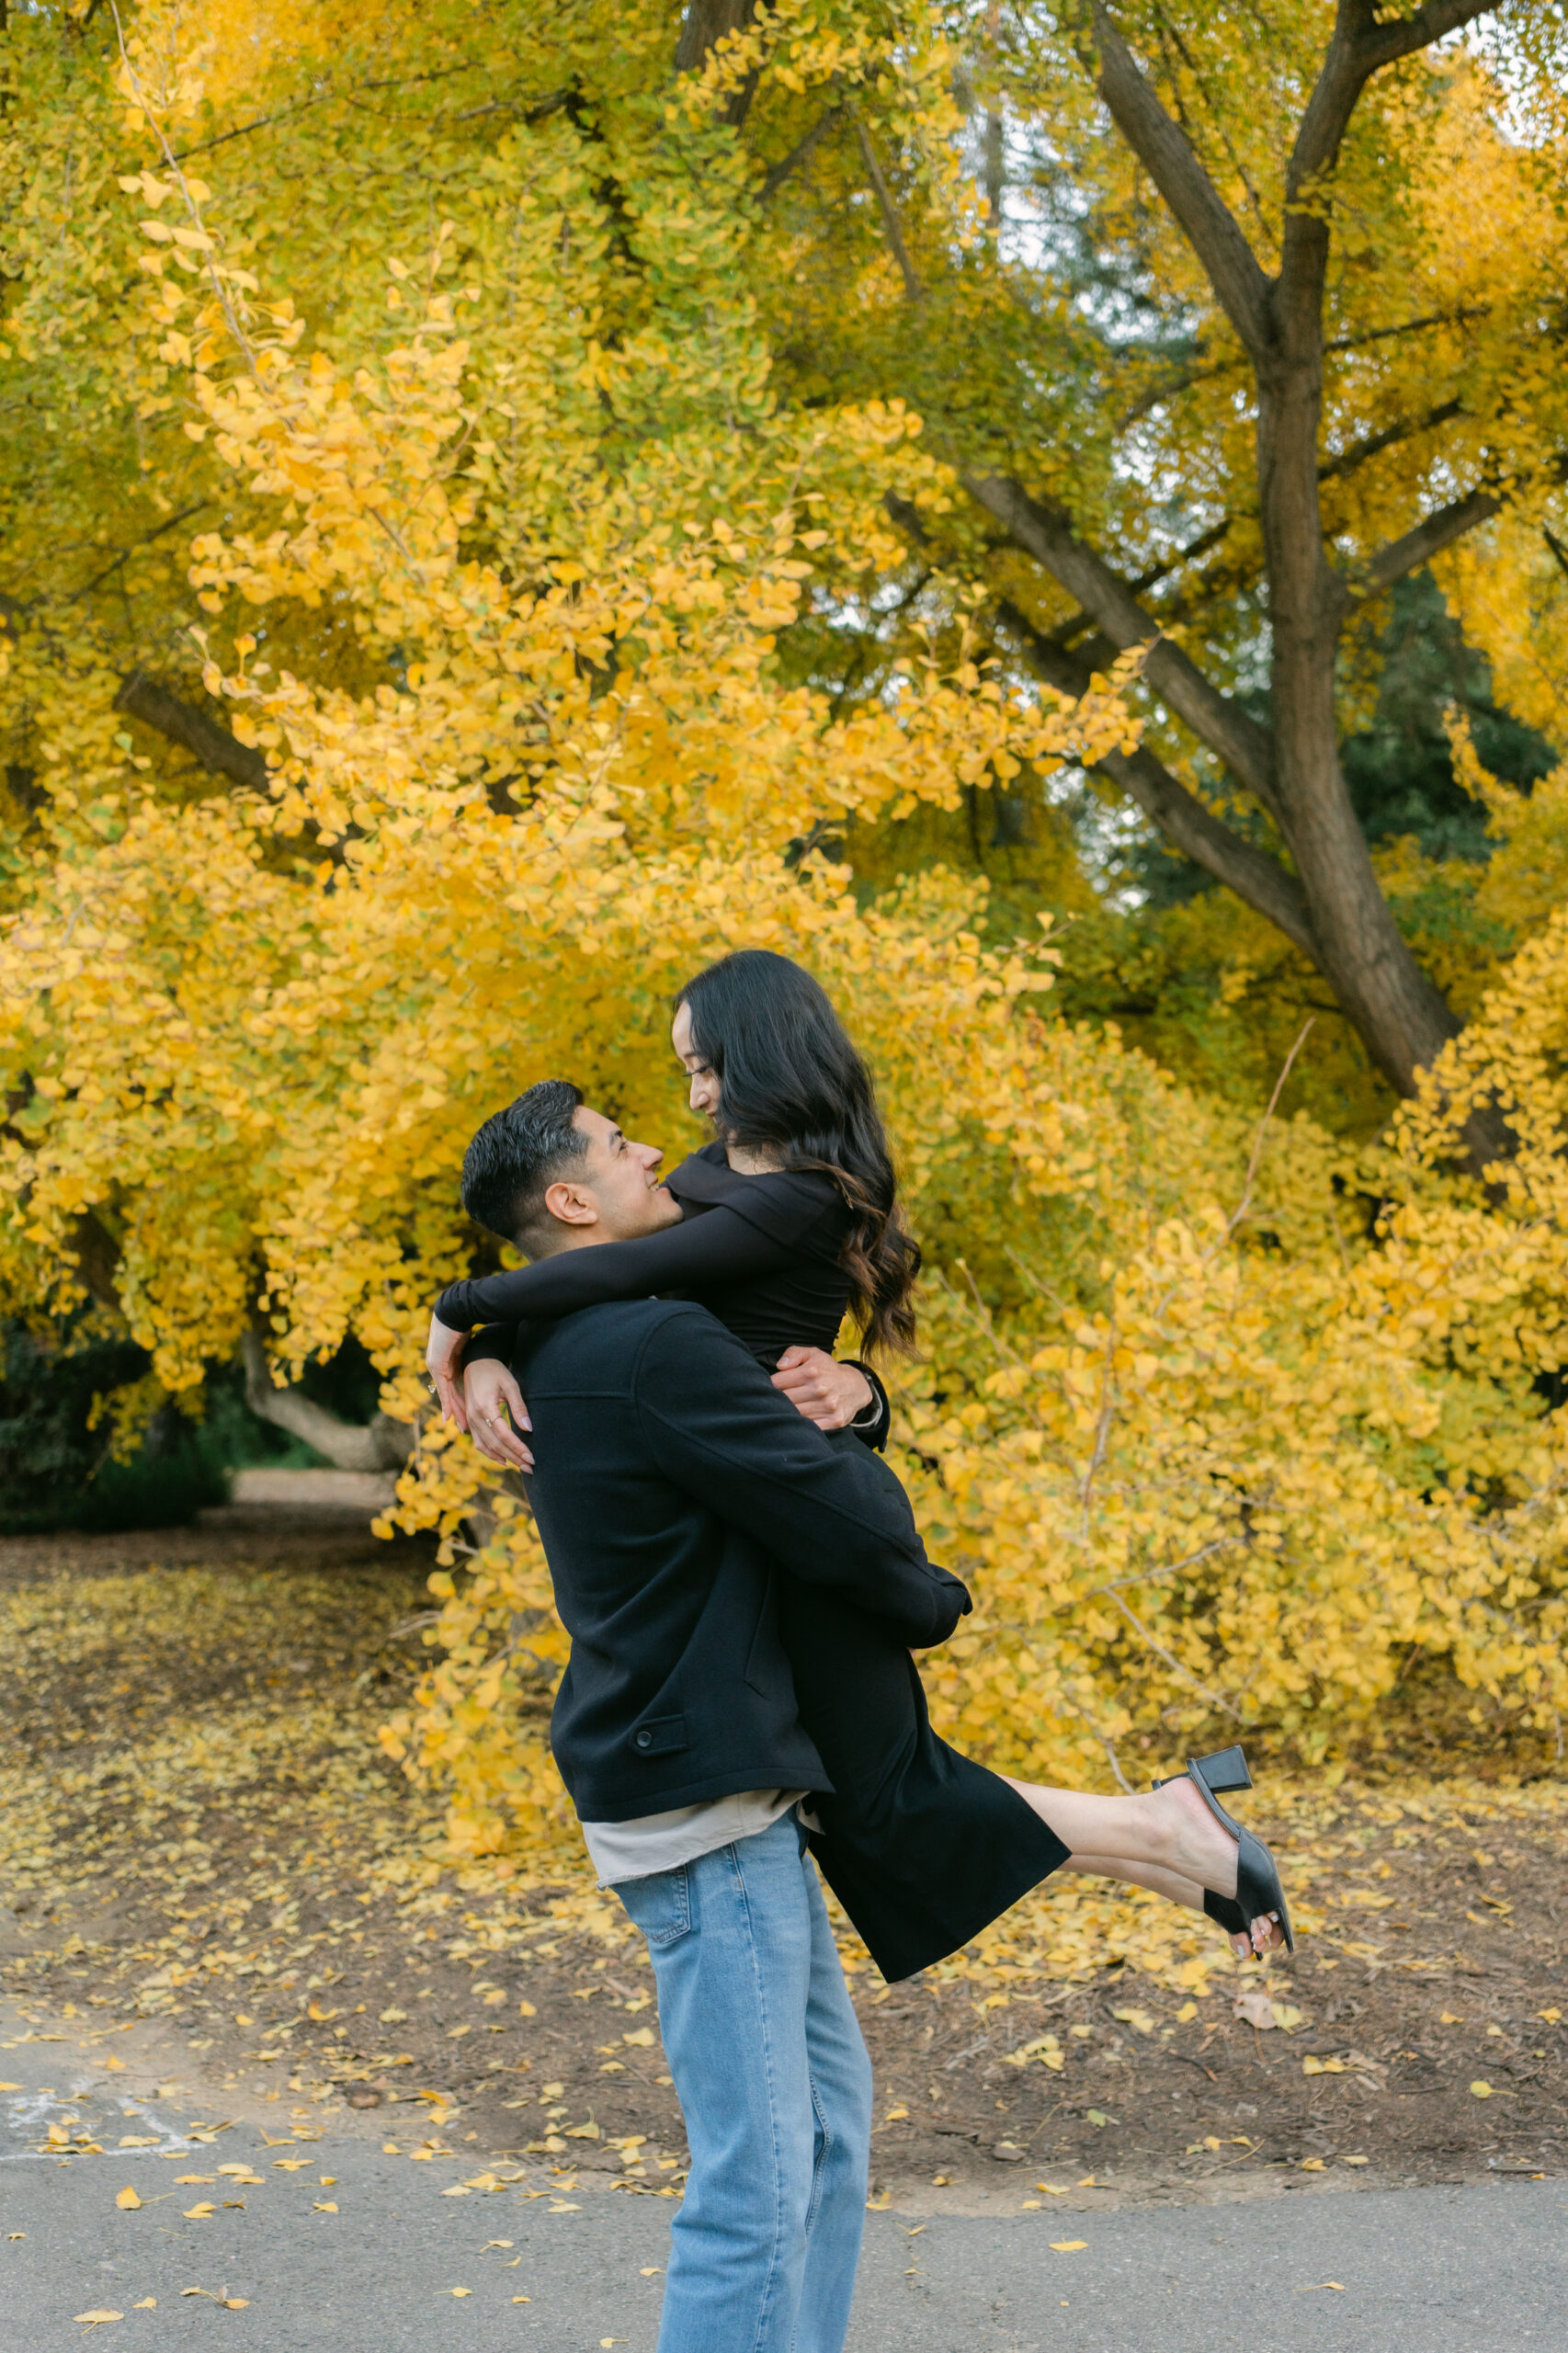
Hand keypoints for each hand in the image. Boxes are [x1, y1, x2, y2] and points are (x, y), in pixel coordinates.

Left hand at [426, 1313, 468, 1429]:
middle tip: (464, 1427)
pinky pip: (443, 1388)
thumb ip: (469, 1356)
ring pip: (446, 1394)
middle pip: (450, 1394)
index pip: (453, 1387)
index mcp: (446, 1362)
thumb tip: (478, 1361)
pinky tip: (450, 1415)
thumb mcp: (467, 1345)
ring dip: (454, 1411)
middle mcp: (438, 1366)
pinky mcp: (436, 1365)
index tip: (466, 1416)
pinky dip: (447, 1402)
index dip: (459, 1402)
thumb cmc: (463, 1324)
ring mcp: (435, 1366)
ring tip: (461, 1426)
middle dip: (458, 1411)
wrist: (454, 1312)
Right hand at [463, 1355, 533, 1471]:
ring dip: (503, 1458)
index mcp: (485, 1407)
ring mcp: (470, 1419)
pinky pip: (478, 1442)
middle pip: (495, 1444)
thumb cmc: (495, 1371)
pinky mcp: (469, 1420)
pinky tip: (502, 1460)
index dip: (518, 1448)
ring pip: (485, 1446)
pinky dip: (489, 1453)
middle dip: (514, 1458)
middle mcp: (474, 1416)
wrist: (475, 1362)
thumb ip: (519, 1407)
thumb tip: (528, 1429)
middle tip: (530, 1467)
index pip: (504, 1435)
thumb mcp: (510, 1385)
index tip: (532, 1457)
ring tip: (519, 1466)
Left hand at [771, 1345, 873, 1430]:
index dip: (771, 1386)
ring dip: (788, 1413)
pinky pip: (809, 1427)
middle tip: (777, 1400)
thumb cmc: (827, 1369)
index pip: (777, 1383)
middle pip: (784, 1400)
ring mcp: (828, 1406)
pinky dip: (802, 1425)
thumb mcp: (813, 1354)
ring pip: (795, 1415)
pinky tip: (800, 1419)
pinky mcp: (834, 1421)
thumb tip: (780, 1366)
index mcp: (811, 1372)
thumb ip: (793, 1354)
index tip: (773, 1387)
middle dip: (777, 1400)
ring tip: (789, 1409)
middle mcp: (820, 1389)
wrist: (856, 1387)